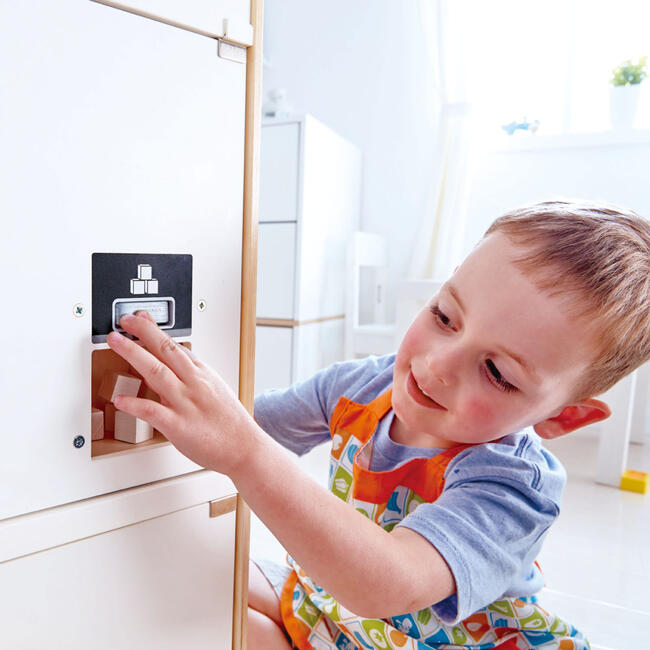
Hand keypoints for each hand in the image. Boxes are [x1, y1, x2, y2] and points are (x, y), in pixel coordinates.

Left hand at [106, 311, 258, 474]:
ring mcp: (186, 403)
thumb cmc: (231, 423)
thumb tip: (172, 370)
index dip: (155, 330)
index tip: (141, 319)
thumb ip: (193, 379)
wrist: (245, 448)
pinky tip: (119, 400)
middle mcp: (194, 384)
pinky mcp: (179, 426)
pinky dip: (135, 404)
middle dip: (143, 332)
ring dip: (133, 354)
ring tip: (116, 341)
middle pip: (166, 350)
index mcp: (203, 374)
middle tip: (124, 320)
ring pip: (156, 372)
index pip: (176, 346)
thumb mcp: (216, 391)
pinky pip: (153, 411)